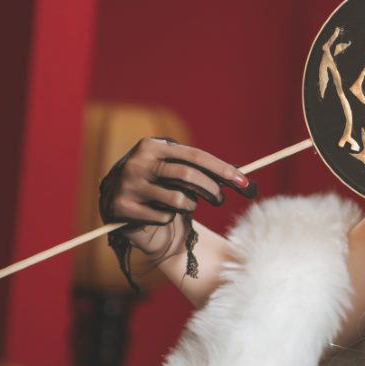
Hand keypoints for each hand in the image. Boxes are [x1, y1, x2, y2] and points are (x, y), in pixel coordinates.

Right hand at [98, 137, 255, 261]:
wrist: (120, 206)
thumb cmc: (157, 186)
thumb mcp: (174, 170)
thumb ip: (198, 169)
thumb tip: (239, 176)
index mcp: (152, 146)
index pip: (195, 155)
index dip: (222, 169)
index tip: (244, 182)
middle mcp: (138, 162)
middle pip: (188, 175)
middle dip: (212, 190)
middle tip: (220, 199)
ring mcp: (129, 184)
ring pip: (178, 200)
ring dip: (189, 206)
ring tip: (185, 206)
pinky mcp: (123, 207)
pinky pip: (163, 217)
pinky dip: (169, 219)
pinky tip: (159, 215)